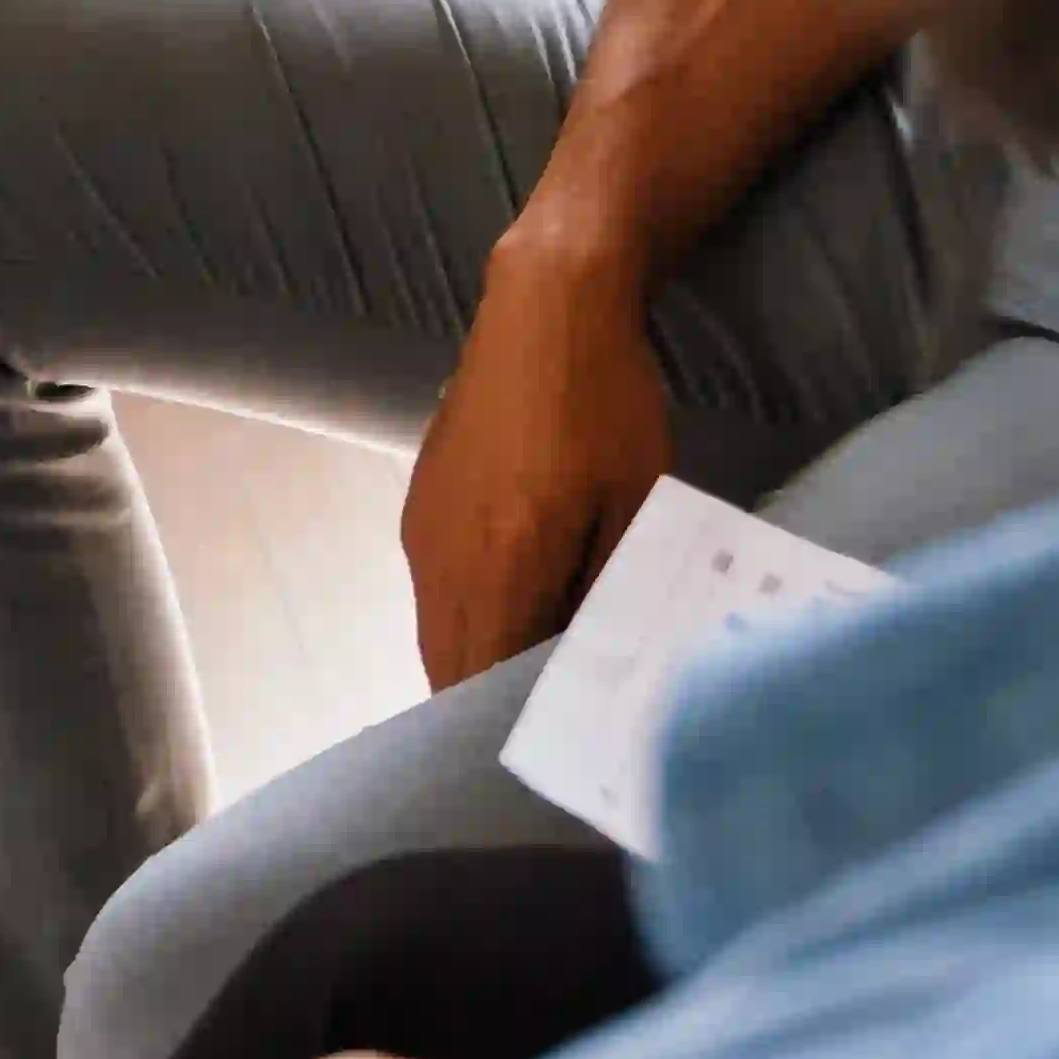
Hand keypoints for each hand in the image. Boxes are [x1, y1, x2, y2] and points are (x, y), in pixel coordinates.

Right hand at [401, 252, 678, 689]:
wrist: (547, 304)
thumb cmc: (607, 402)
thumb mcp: (637, 503)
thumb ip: (614, 594)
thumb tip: (606, 669)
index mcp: (497, 564)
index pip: (481, 689)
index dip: (515, 732)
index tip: (561, 754)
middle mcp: (440, 558)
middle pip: (448, 672)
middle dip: (493, 710)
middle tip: (557, 731)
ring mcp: (421, 532)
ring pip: (438, 635)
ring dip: (481, 664)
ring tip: (545, 677)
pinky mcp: (420, 506)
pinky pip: (436, 594)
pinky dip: (472, 621)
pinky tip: (525, 609)